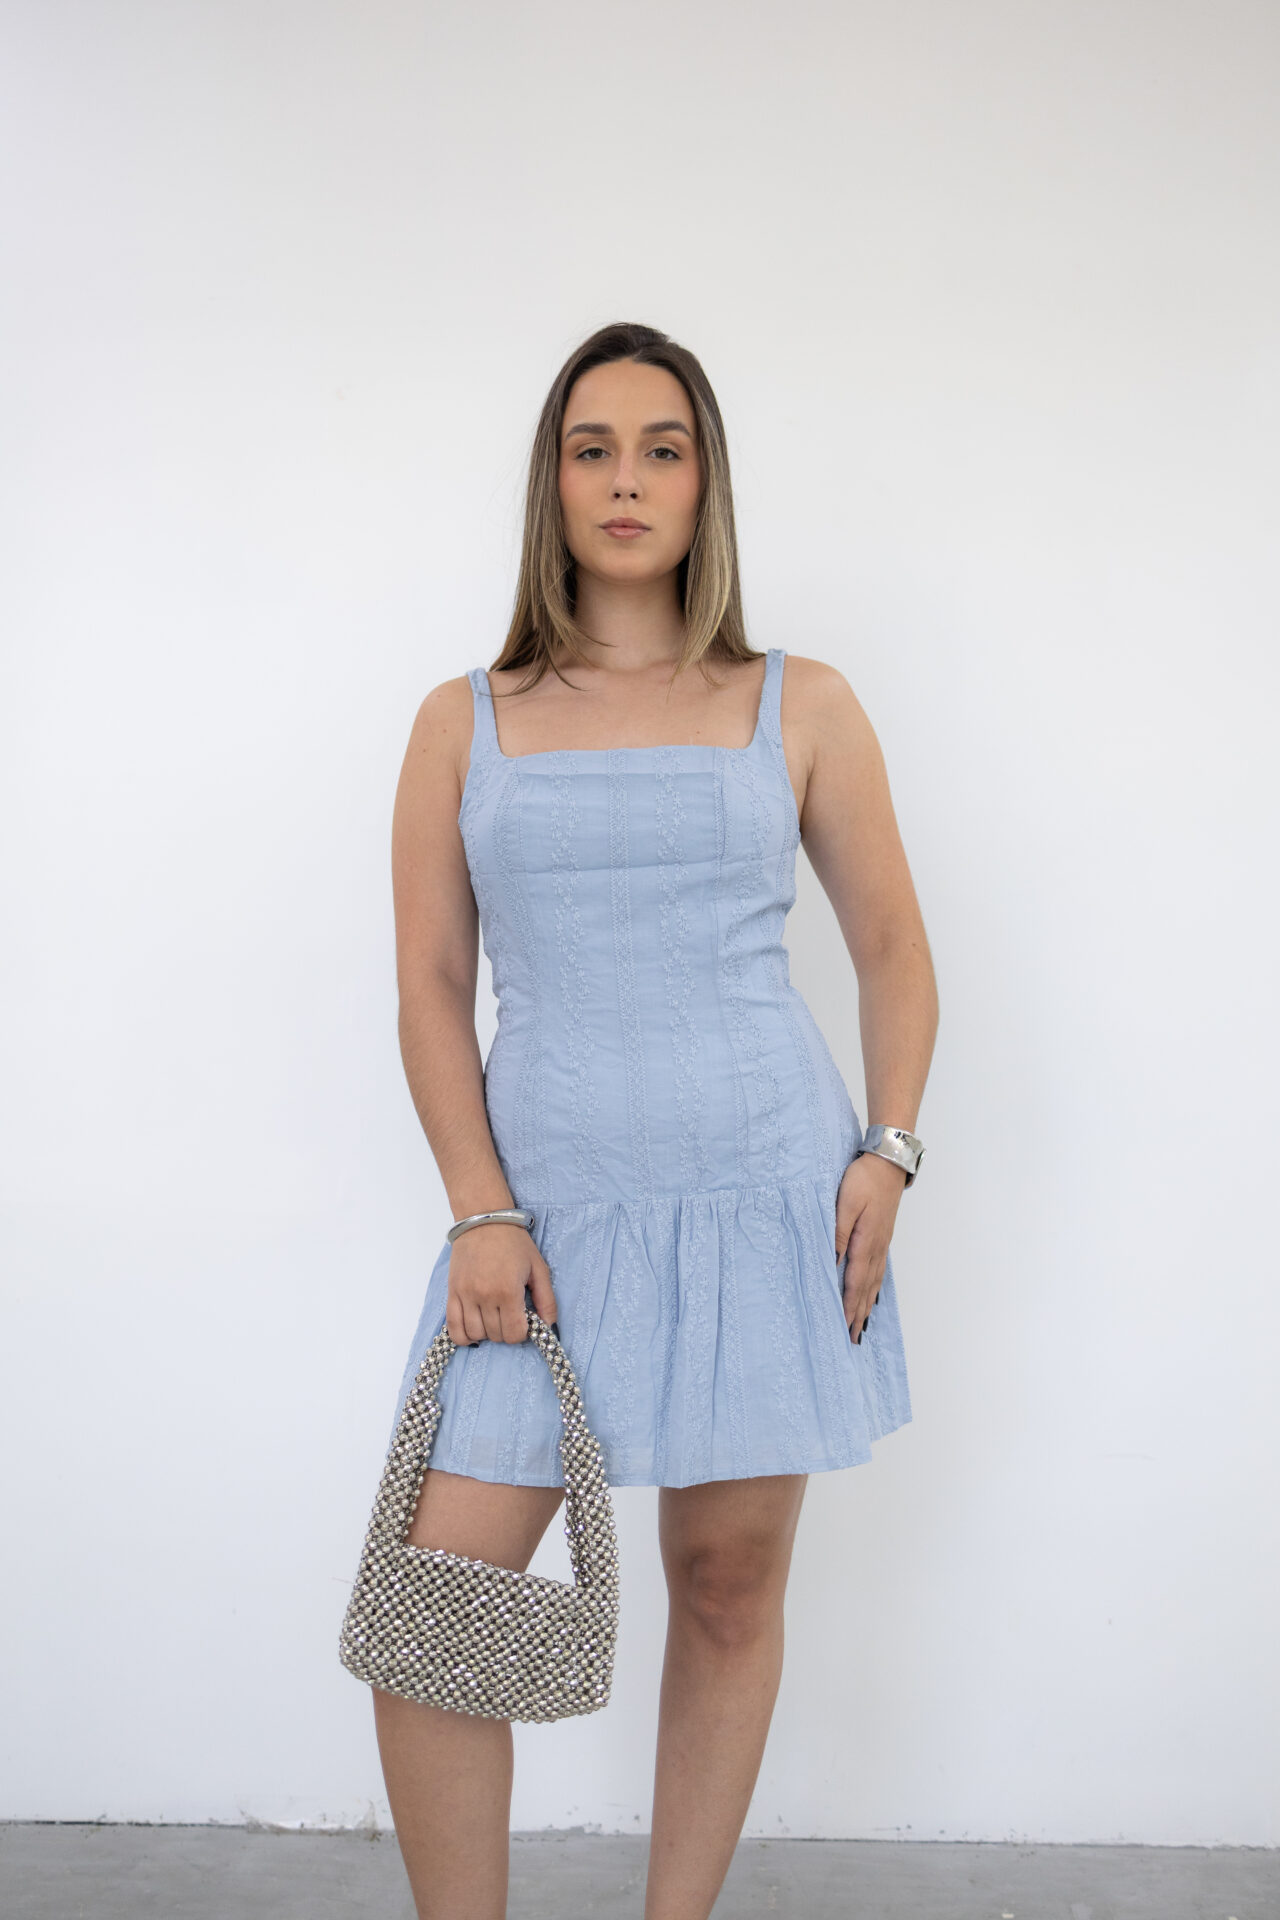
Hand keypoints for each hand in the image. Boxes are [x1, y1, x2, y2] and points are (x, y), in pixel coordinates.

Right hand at [445, 1225, 558, 1345]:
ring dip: (487, 1332)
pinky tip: (474, 1329)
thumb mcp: (538, 1268)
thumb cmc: (513, 1242)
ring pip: (475, 1334)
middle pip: (496, 1335)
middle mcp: (485, 1296)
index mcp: (508, 1291)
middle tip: (510, 1315)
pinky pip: (453, 1328)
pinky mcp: (452, 1293)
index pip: (514, 1334)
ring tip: (493, 1317)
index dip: (522, 1332)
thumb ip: (547, 1300)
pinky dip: (464, 1336)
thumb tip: (548, 1328)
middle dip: (506, 1330)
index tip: (524, 1320)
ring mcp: (465, 1295)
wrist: (484, 1220)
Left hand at [835, 1151, 905, 1342]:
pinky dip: (875, 1286)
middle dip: (859, 1313)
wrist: (888, 1162)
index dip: (850, 1306)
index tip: (845, 1327)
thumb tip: (833, 1262)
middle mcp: (877, 1247)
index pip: (855, 1282)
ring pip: (874, 1281)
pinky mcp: (883, 1235)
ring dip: (868, 1304)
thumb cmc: (864, 1180)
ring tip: (862, 1324)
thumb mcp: (845, 1204)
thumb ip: (838, 1233)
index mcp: (865, 1242)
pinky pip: (878, 1269)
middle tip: (853, 1338)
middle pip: (867, 1288)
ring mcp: (882, 1242)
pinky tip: (873, 1292)